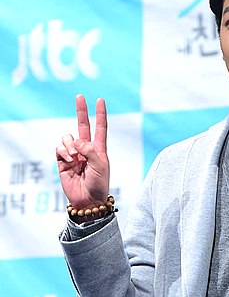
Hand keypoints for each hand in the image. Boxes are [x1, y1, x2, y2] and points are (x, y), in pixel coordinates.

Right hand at [56, 95, 109, 209]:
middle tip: (80, 96)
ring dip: (70, 144)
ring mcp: (74, 154)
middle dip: (81, 111)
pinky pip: (59, 148)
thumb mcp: (100, 166)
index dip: (100, 114)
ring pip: (68, 137)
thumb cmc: (99, 185)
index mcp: (99, 149)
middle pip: (82, 125)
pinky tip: (69, 160)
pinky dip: (63, 151)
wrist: (88, 200)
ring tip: (75, 157)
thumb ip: (90, 151)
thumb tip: (77, 141)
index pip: (100, 128)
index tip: (100, 100)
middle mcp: (86, 149)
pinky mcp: (62, 161)